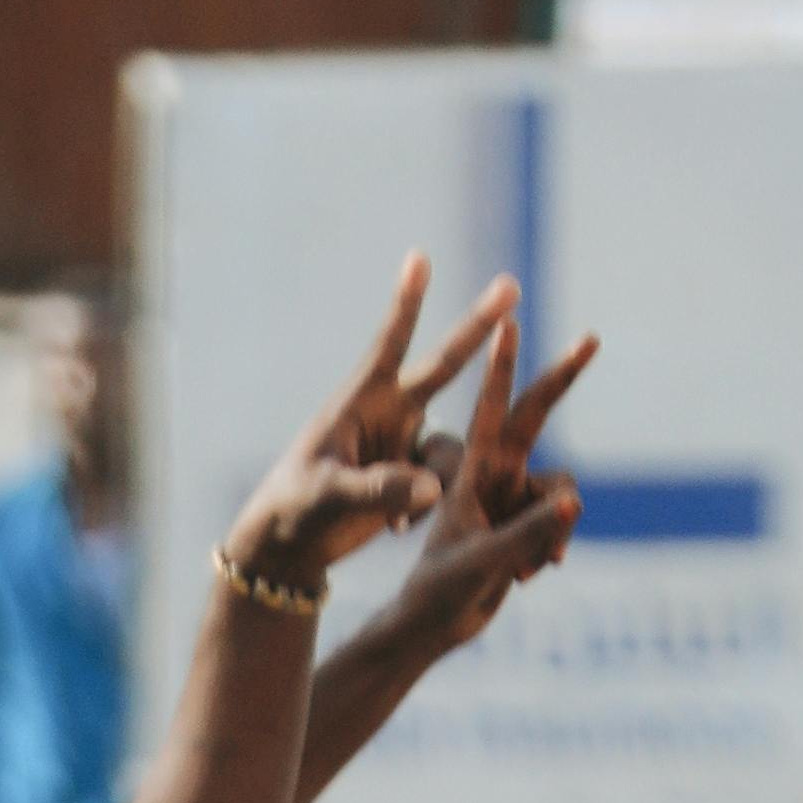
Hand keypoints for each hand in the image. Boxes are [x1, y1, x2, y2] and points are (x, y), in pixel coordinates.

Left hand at [224, 255, 515, 610]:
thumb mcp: (332, 497)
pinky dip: (429, 504)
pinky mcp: (416, 474)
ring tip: (396, 521)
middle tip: (510, 284)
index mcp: (361, 402)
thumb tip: (436, 487)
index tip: (418, 258)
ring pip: (451, 448)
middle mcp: (390, 413)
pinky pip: (447, 480)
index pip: (389, 344)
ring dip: (435, 480)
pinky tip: (396, 528)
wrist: (292, 544)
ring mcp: (406, 442)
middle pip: (443, 365)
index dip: (406, 304)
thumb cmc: (296, 509)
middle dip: (476, 326)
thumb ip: (382, 490)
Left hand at [364, 312, 594, 672]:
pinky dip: (549, 546)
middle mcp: (486, 471)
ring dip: (553, 525)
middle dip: (561, 377)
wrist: (424, 627)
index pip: (486, 407)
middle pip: (532, 416)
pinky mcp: (517, 519)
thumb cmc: (433, 592)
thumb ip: (521, 532)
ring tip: (524, 569)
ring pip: (558, 489)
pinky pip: (556, 519)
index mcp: (461, 468)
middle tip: (592, 338)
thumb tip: (571, 500)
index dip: (499, 365)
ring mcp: (504, 494)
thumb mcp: (472, 561)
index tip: (510, 322)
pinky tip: (522, 576)